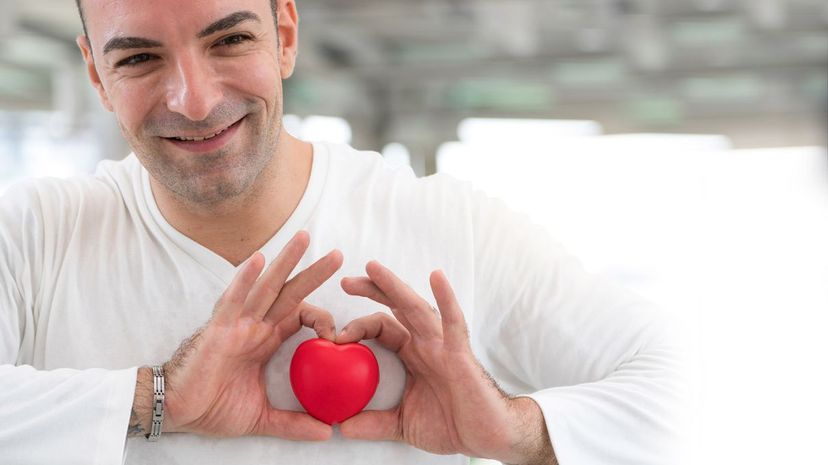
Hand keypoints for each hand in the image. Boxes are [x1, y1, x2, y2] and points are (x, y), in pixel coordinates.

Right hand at [157, 231, 341, 439]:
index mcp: (266, 339)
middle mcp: (254, 325)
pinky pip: (233, 300)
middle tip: (340, 254)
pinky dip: (244, 279)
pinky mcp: (217, 329)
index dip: (322, 319)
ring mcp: (236, 323)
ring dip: (286, 262)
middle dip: (314, 273)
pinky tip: (258, 259)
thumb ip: (293, 423)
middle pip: (289, 292)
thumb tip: (327, 433)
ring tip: (304, 237)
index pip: (300, 316)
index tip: (340, 336)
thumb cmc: (212, 407)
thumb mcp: (262, 418)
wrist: (176, 412)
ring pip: (266, 286)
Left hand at [338, 261, 554, 464]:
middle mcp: (426, 343)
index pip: (382, 328)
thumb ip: (374, 423)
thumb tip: (341, 426)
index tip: (335, 336)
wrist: (486, 437)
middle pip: (395, 307)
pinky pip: (454, 323)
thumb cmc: (453, 425)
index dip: (358, 326)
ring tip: (373, 268)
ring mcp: (444, 345)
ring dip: (395, 286)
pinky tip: (437, 277)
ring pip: (417, 308)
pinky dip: (446, 299)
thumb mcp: (404, 424)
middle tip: (346, 280)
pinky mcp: (460, 354)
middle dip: (372, 290)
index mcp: (413, 355)